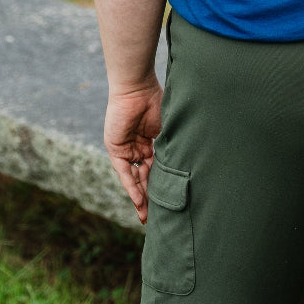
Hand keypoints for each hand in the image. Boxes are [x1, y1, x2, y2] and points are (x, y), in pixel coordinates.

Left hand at [104, 72, 163, 223]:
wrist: (136, 87)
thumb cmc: (155, 100)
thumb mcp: (168, 126)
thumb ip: (171, 143)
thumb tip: (187, 161)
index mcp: (151, 140)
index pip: (156, 167)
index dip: (163, 183)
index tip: (170, 199)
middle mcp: (138, 147)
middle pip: (145, 176)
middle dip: (151, 196)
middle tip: (158, 216)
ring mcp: (127, 148)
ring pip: (135, 177)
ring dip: (141, 196)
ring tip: (148, 216)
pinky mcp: (116, 148)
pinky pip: (124, 172)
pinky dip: (132, 186)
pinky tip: (139, 200)